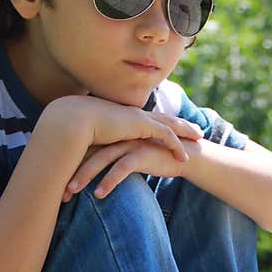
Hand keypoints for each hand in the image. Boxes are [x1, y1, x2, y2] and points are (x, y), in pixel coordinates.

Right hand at [45, 94, 202, 162]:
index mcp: (124, 115)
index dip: (162, 122)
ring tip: (199, 138)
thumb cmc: (76, 132)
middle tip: (196, 129)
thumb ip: (99, 143)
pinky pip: (166, 135)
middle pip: (164, 117)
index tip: (174, 126)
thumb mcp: (92, 138)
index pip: (148, 118)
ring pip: (170, 124)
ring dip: (185, 131)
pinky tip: (184, 157)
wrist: (72, 122)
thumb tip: (96, 150)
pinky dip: (176, 145)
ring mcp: (138, 118)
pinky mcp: (141, 125)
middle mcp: (134, 114)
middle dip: (181, 123)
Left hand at [61, 137, 195, 201]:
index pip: (83, 149)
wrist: (183, 155)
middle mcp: (117, 137)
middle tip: (58, 190)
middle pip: (87, 153)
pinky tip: (99, 194)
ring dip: (85, 176)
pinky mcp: (141, 153)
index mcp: (110, 137)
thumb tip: (86, 175)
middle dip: (71, 171)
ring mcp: (129, 143)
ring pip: (101, 159)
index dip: (68, 165)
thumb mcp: (127, 158)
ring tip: (72, 192)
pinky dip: (109, 181)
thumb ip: (109, 161)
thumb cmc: (152, 159)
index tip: (54, 184)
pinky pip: (121, 168)